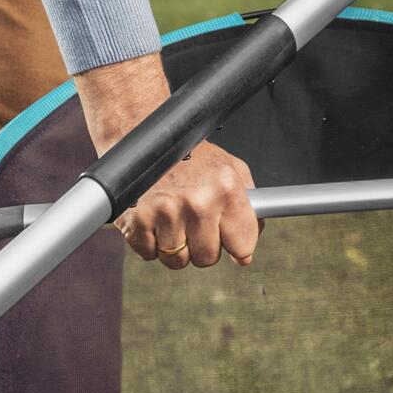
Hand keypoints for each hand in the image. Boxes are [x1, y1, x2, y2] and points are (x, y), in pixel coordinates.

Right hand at [73, 54, 258, 270]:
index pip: (243, 245)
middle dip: (202, 247)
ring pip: (176, 261)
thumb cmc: (188, 153)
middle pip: (207, 259)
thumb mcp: (229, 167)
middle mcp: (198, 202)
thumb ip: (248, 200)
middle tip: (194, 225)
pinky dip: (149, 243)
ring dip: (174, 247)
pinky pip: (148, 254)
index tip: (231, 245)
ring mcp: (166, 212)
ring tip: (172, 220)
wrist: (140, 132)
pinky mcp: (137, 219)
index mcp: (226, 189)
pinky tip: (153, 220)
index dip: (237, 248)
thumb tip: (256, 233)